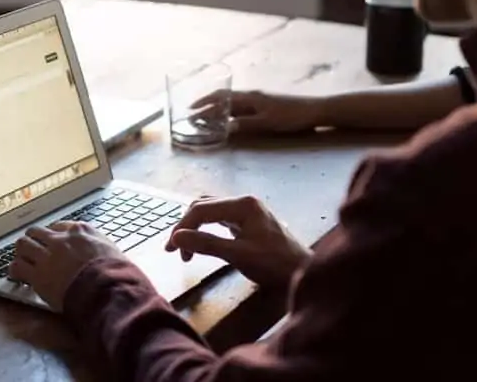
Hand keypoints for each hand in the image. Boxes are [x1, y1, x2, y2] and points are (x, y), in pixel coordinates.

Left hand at [9, 221, 126, 310]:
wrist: (106, 289)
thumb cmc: (116, 273)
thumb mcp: (112, 250)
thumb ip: (100, 246)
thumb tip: (101, 252)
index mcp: (80, 230)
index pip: (59, 226)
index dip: (54, 235)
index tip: (53, 243)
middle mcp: (60, 239)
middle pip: (36, 232)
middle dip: (34, 241)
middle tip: (34, 252)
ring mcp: (47, 255)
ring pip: (23, 244)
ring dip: (22, 253)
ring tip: (23, 261)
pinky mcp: (38, 275)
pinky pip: (17, 267)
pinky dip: (15, 271)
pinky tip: (18, 277)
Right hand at [165, 195, 310, 287]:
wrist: (305, 274)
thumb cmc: (275, 265)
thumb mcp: (238, 255)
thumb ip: (206, 244)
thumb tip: (176, 237)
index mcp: (243, 204)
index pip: (201, 209)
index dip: (182, 227)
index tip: (171, 249)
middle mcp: (243, 202)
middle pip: (203, 206)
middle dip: (186, 227)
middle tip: (175, 251)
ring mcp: (246, 211)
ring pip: (209, 212)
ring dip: (195, 228)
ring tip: (186, 250)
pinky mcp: (248, 222)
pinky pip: (219, 220)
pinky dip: (206, 230)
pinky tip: (202, 243)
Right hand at [192, 90, 322, 134]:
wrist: (314, 110)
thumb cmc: (290, 117)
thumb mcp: (266, 123)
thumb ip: (245, 124)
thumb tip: (224, 127)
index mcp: (249, 98)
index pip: (221, 99)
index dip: (205, 105)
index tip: (190, 111)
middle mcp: (251, 95)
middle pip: (223, 97)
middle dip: (206, 103)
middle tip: (192, 112)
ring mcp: (258, 99)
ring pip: (231, 101)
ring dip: (217, 106)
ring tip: (206, 114)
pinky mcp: (264, 104)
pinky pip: (239, 104)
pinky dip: (228, 109)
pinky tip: (229, 117)